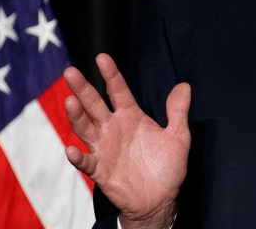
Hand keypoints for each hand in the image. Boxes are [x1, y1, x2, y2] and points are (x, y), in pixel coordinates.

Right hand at [64, 53, 191, 228]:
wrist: (161, 199)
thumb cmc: (168, 166)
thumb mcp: (178, 136)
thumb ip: (178, 111)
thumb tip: (184, 85)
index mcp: (131, 116)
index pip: (118, 91)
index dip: (111, 75)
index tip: (102, 57)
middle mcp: (114, 128)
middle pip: (94, 105)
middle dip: (83, 88)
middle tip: (71, 71)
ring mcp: (104, 148)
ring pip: (85, 128)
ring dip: (76, 116)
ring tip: (70, 101)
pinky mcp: (101, 170)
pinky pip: (86, 162)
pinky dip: (78, 157)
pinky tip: (71, 149)